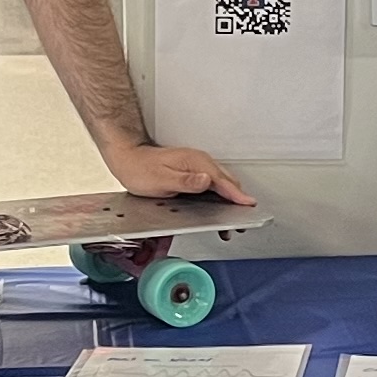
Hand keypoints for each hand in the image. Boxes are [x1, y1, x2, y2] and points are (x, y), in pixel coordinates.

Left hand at [101, 135, 252, 204]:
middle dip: (238, 200)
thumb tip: (207, 181)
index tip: (249, 206)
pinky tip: (219, 206)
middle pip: (227, 182)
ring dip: (230, 199)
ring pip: (221, 183)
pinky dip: (221, 195)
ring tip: (233, 219)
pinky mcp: (193, 171)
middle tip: (243, 219)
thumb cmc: (140, 169)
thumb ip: (186, 182)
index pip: (223, 181)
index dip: (237, 196)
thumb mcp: (161, 180)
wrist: (128, 157)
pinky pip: (213, 184)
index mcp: (196, 163)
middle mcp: (200, 162)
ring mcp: (197, 166)